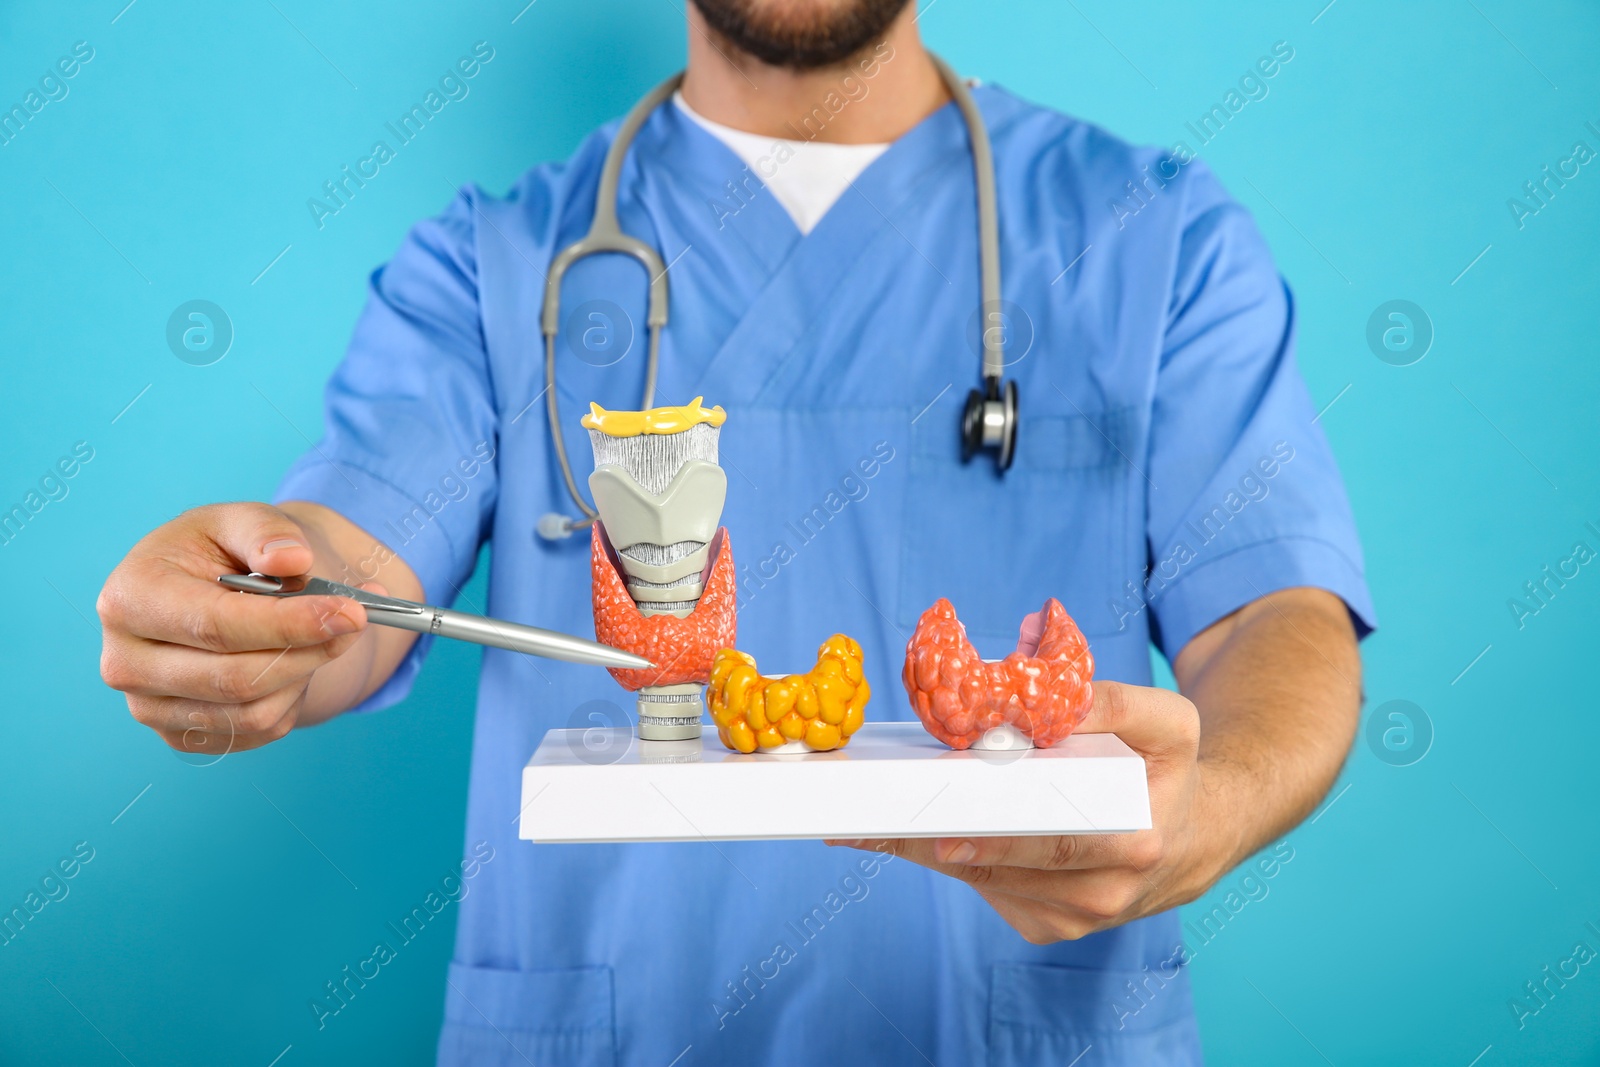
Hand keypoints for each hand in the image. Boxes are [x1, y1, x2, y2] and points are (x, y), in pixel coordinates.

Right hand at [98, 503, 376, 754]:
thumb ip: (266, 532)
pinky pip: (257, 730)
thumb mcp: (239, 521)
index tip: (350, 612)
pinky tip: (291, 660)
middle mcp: (126, 661)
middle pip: (236, 678)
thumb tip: (292, 559)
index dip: (289, 624)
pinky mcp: (179, 734)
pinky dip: (291, 697)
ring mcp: (149, 706)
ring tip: (318, 634)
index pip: (217, 625)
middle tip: (357, 621)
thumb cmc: (221, 552)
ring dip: (304, 673)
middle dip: (309, 651)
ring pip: (253, 712)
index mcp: (130, 598)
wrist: (208, 590)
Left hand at [830, 681, 1231, 943]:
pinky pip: (984, 889)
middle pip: (997, 867)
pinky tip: (912, 829)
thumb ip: (1110, 703)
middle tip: (864, 820)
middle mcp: (1100, 895)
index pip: (1047, 842)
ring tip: (863, 820)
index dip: (988, 837)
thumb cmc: (1171, 771)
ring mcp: (1071, 919)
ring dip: (922, 848)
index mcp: (1132, 844)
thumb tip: (1038, 691)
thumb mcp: (1168, 722)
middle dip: (926, 840)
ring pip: (980, 881)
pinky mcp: (1046, 925)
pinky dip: (947, 857)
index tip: (936, 829)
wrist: (1198, 837)